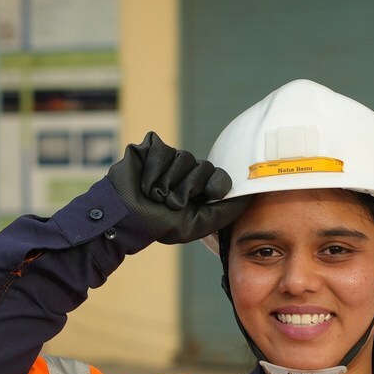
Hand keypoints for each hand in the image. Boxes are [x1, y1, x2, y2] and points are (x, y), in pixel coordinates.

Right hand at [109, 133, 246, 245]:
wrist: (123, 218)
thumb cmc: (157, 225)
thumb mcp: (197, 224)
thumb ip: (224, 211)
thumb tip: (249, 196)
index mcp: (198, 188)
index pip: (219, 176)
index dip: (213, 187)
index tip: (204, 197)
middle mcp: (185, 171)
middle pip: (203, 166)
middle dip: (187, 188)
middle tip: (169, 202)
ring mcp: (168, 158)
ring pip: (183, 158)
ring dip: (168, 182)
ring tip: (153, 194)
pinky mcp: (150, 148)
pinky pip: (163, 150)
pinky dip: (154, 170)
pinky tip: (145, 182)